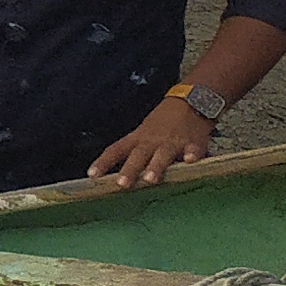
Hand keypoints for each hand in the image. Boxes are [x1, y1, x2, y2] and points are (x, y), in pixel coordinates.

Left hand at [94, 92, 218, 186]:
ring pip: (162, 155)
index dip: (103, 162)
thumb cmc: (163, 123)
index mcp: (138, 139)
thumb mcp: (144, 133)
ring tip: (150, 179)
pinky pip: (193, 149)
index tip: (91, 176)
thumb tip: (121, 176)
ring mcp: (173, 141)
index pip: (116, 150)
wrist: (189, 101)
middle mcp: (152, 140)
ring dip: (156, 166)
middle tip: (121, 184)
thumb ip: (136, 153)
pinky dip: (192, 155)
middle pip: (138, 155)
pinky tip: (190, 161)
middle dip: (129, 170)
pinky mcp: (193, 142)